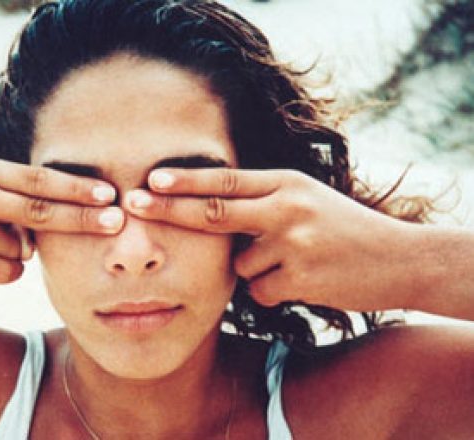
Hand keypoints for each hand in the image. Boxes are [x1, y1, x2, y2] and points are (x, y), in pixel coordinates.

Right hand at [0, 158, 120, 283]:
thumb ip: (15, 194)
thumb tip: (69, 212)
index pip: (38, 179)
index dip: (76, 188)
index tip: (108, 194)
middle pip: (39, 211)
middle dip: (81, 218)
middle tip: (115, 222)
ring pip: (21, 249)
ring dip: (19, 251)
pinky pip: (7, 272)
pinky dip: (6, 270)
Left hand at [123, 168, 414, 311]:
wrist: (399, 259)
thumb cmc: (343, 228)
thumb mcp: (305, 198)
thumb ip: (261, 201)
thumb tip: (210, 212)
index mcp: (285, 183)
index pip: (224, 180)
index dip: (184, 181)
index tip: (150, 179)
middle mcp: (286, 208)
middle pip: (214, 211)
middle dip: (169, 210)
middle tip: (132, 204)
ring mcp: (293, 243)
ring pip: (239, 265)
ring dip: (255, 271)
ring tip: (297, 262)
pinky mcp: (301, 278)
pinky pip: (259, 291)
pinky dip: (273, 290)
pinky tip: (305, 281)